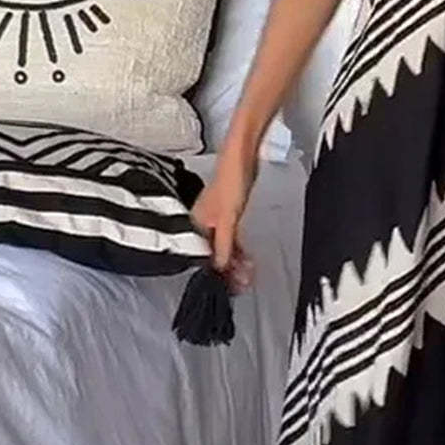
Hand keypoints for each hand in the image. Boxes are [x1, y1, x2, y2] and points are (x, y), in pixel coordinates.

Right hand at [191, 140, 258, 286]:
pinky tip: (248, 260)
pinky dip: (240, 250)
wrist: (243, 158)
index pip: (202, 256)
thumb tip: (218, 268)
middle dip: (228, 270)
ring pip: (225, 248)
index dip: (215, 273)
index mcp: (196, 224)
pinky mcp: (230, 215)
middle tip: (243, 283)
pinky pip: (233, 239)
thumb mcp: (227, 220)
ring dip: (236, 262)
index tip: (228, 286)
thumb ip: (223, 246)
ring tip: (248, 275)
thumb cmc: (231, 182)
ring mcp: (218, 220)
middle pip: (214, 254)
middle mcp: (203, 223)